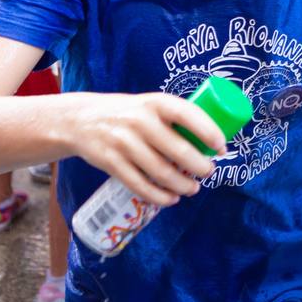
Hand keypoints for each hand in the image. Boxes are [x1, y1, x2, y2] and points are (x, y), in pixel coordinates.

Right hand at [64, 92, 223, 206]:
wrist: (79, 119)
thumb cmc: (128, 113)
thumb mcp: (150, 105)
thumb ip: (174, 119)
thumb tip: (211, 143)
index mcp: (155, 102)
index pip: (188, 114)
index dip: (209, 131)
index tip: (222, 147)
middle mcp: (139, 121)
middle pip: (178, 150)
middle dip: (200, 166)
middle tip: (209, 171)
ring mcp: (123, 142)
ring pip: (161, 172)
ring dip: (182, 185)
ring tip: (193, 188)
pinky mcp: (110, 162)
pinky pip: (139, 185)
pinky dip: (159, 196)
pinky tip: (171, 198)